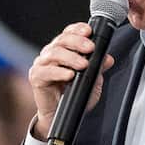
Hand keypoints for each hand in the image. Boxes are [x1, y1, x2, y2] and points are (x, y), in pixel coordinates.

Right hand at [28, 22, 114, 138]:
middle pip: (61, 40)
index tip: (89, 31)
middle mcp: (51, 53)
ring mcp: (42, 64)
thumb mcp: (91, 81)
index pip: (69, 33)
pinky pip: (45, 71)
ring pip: (54, 53)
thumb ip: (98, 69)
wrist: (60, 115)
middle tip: (90, 48)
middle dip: (77, 42)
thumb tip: (108, 58)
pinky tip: (69, 75)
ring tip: (83, 65)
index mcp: (64, 49)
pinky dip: (58, 72)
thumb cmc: (73, 95)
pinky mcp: (36, 77)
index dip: (78, 29)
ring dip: (70, 57)